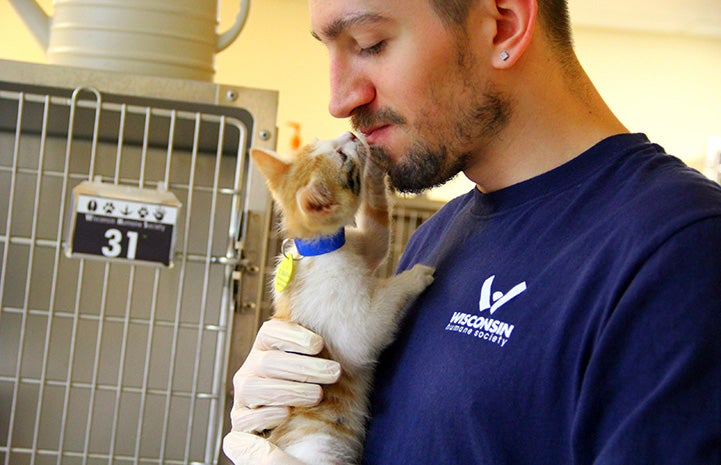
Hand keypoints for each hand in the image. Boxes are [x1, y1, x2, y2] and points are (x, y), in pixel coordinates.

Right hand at [223, 319, 340, 463]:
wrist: (290, 419)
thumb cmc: (306, 383)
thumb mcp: (312, 360)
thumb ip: (318, 349)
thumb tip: (343, 337)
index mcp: (264, 346)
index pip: (270, 332)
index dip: (293, 337)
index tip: (319, 344)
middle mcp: (250, 367)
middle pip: (269, 362)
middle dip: (304, 368)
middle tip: (333, 373)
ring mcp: (243, 393)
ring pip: (254, 388)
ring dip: (289, 391)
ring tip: (317, 395)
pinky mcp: (240, 419)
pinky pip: (244, 418)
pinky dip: (266, 415)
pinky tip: (287, 414)